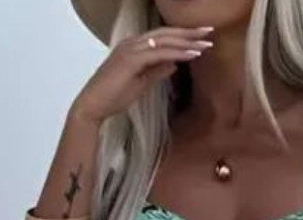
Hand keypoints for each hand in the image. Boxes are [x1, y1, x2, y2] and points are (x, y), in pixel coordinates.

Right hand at [70, 26, 213, 124]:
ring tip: (206, 42)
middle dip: (189, 32)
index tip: (201, 38)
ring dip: (187, 40)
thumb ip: (156, 71)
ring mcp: (131, 48)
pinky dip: (178, 52)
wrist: (93, 106)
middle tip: (209, 31)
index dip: (182, 36)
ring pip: (165, 40)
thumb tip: (173, 64)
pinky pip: (160, 52)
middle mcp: (132, 43)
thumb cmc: (113, 97)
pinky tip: (193, 54)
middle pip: (165, 33)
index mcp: (133, 47)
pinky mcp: (132, 59)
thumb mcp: (141, 83)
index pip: (162, 37)